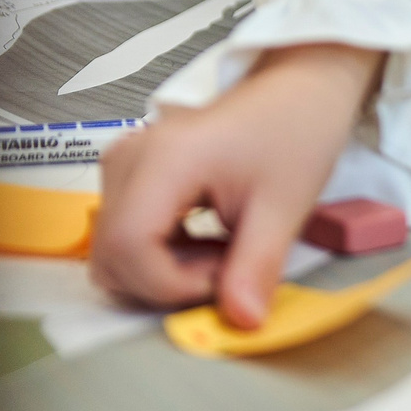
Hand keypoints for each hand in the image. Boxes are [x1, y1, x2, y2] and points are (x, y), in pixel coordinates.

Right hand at [88, 42, 381, 325]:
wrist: (299, 88)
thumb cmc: (295, 132)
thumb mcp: (285, 205)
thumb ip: (256, 267)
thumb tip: (241, 323)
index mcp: (164, 159)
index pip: (129, 247)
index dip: (172, 283)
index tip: (225, 278)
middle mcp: (129, 159)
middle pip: (111, 255)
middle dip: (166, 283)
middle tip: (227, 268)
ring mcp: (123, 165)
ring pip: (113, 253)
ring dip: (163, 272)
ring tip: (221, 251)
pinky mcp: (130, 175)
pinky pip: (124, 237)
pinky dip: (161, 256)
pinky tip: (206, 242)